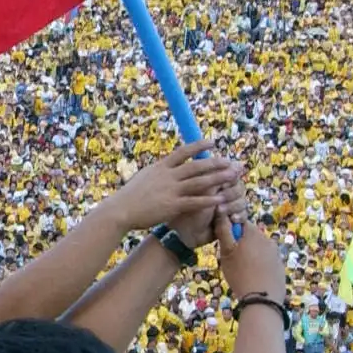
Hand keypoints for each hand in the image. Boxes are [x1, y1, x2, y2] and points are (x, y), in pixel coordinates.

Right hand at [108, 142, 240, 232]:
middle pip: (196, 166)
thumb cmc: (130, 196)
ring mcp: (171, 190)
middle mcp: (167, 176)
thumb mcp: (144, 177)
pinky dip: (209, 200)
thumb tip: (166, 165)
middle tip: (231, 161)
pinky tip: (221, 199)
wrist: (120, 210)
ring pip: (199, 182)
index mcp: (160, 167)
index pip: (183, 152)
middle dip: (215, 163)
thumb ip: (158, 172)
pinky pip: (195, 201)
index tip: (213, 142)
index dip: (199, 146)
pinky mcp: (172, 205)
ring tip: (232, 176)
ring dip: (218, 178)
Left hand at [172, 169, 246, 249]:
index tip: (221, 183)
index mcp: (215, 180)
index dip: (229, 177)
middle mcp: (224, 191)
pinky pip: (244, 215)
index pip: (232, 173)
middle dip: (230, 193)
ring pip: (242, 200)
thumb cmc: (187, 207)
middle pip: (239, 187)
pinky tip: (232, 219)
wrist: (184, 232)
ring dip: (232, 206)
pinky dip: (239, 216)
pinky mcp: (233, 218)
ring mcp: (229, 205)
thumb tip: (236, 163)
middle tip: (220, 199)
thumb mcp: (201, 190)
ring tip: (220, 212)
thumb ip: (217, 176)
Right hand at [215, 213, 283, 299]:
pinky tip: (254, 276)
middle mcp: (268, 240)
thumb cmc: (240, 274)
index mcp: (254, 234)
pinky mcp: (280, 266)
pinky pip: (267, 260)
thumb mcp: (226, 252)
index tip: (226, 244)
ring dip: (251, 254)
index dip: (231, 230)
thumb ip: (223, 230)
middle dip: (241, 243)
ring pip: (259, 248)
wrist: (263, 299)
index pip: (240, 222)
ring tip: (243, 270)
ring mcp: (276, 253)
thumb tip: (220, 210)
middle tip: (232, 259)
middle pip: (251, 235)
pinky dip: (260, 264)